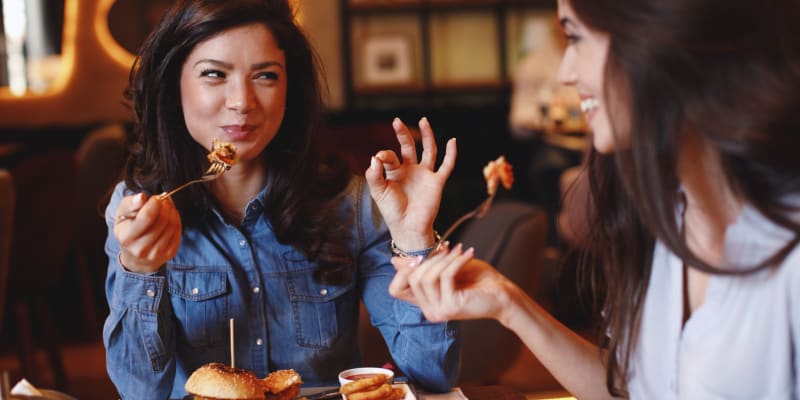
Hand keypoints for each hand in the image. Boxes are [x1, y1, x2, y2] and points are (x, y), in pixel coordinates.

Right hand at [113, 192, 181, 273]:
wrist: (135, 254)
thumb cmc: (128, 228)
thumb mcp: (122, 214)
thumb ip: (130, 203)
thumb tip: (141, 197)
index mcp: (126, 237)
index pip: (148, 216)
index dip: (155, 203)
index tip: (155, 198)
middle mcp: (140, 249)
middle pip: (162, 220)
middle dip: (165, 205)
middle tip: (163, 200)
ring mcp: (156, 254)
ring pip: (172, 225)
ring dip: (172, 211)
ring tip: (166, 207)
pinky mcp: (169, 254)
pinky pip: (178, 231)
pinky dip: (176, 220)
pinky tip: (170, 217)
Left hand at [365, 117, 456, 250]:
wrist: (408, 228)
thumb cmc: (392, 211)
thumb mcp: (378, 192)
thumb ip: (374, 175)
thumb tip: (375, 156)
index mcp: (395, 171)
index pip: (390, 156)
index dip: (385, 155)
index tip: (380, 159)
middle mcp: (410, 170)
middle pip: (409, 146)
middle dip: (403, 134)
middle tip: (397, 121)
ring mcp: (424, 174)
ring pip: (429, 150)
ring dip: (427, 136)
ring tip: (424, 121)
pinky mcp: (437, 182)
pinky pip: (446, 166)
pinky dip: (451, 154)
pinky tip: (452, 141)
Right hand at [388, 244, 514, 322]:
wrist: (503, 294)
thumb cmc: (477, 280)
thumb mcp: (446, 269)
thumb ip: (423, 266)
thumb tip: (394, 260)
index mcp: (425, 303)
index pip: (395, 290)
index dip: (402, 271)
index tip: (420, 256)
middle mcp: (429, 311)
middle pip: (412, 279)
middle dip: (429, 258)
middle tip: (447, 248)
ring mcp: (439, 311)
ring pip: (426, 277)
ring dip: (443, 259)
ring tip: (459, 250)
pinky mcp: (452, 306)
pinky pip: (445, 276)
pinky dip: (456, 261)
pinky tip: (468, 254)